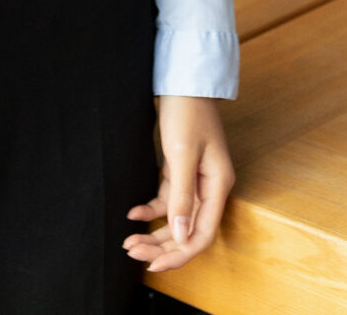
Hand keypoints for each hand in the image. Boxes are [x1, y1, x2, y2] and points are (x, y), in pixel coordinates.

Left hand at [125, 95, 231, 271]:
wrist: (182, 82)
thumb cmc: (187, 112)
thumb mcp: (181, 155)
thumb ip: (181, 197)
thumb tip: (181, 236)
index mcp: (218, 186)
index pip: (202, 234)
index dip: (179, 254)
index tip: (153, 264)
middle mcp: (210, 188)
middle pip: (188, 231)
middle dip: (161, 246)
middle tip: (132, 252)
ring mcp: (196, 181)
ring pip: (176, 220)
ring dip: (153, 233)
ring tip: (128, 241)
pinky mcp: (180, 172)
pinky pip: (167, 201)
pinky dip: (149, 211)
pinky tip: (132, 214)